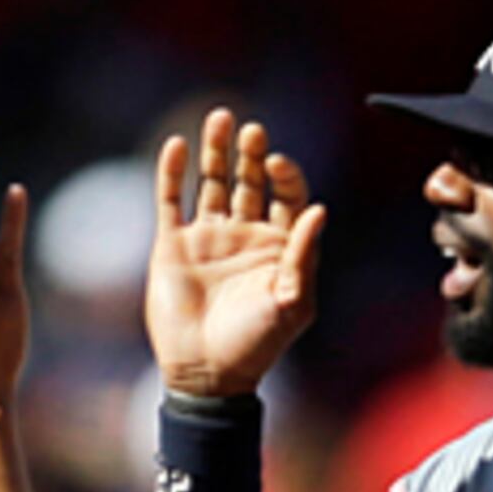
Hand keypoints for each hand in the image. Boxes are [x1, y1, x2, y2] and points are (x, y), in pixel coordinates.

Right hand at [147, 107, 329, 398]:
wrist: (206, 373)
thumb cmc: (257, 344)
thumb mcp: (291, 302)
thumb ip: (304, 255)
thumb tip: (320, 208)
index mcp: (280, 247)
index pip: (288, 197)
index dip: (286, 176)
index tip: (277, 164)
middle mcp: (245, 236)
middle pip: (250, 181)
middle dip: (252, 155)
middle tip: (252, 131)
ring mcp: (208, 237)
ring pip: (212, 182)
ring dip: (216, 151)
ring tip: (221, 118)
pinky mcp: (173, 244)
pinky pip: (171, 199)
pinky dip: (173, 171)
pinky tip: (179, 145)